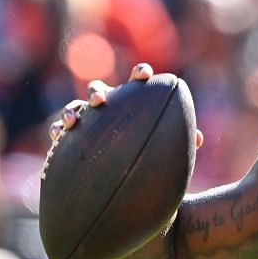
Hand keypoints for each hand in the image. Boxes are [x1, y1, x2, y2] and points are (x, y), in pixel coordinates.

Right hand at [49, 62, 202, 148]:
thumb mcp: (165, 153)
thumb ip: (179, 143)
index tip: (145, 74)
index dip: (139, 75)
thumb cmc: (149, 160)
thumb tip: (199, 139)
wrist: (126, 184)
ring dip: (73, 111)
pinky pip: (60, 131)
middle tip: (100, 100)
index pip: (136, 83)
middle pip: (98, 90)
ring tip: (74, 120)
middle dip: (97, 91)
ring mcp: (87, 122)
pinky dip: (58, 130)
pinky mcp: (71, 139)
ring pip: (76, 108)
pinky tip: (59, 136)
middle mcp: (107, 109)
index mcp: (131, 105)